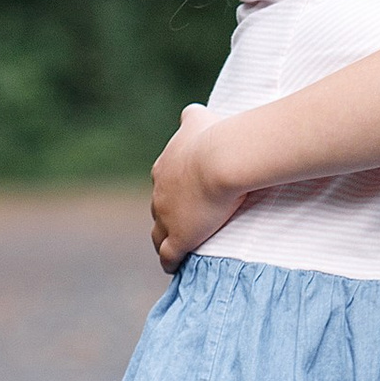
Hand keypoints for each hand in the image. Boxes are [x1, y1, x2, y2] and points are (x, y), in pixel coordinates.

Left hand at [150, 104, 236, 271]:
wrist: (221, 159)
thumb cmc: (215, 137)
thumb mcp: (200, 118)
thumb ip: (192, 116)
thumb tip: (190, 112)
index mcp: (164, 167)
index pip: (163, 182)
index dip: (174, 190)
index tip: (186, 195)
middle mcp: (160, 193)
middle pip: (159, 208)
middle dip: (169, 214)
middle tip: (185, 220)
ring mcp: (167, 217)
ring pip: (159, 233)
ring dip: (166, 239)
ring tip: (176, 246)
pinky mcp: (179, 238)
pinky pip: (168, 256)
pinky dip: (170, 262)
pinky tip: (174, 267)